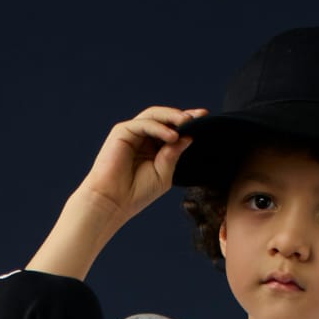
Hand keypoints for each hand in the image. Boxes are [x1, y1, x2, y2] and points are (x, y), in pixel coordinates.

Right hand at [77, 106, 206, 224]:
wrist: (113, 202)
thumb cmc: (136, 193)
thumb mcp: (164, 174)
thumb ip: (174, 154)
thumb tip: (188, 137)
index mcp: (153, 147)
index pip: (172, 129)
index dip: (188, 124)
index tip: (205, 118)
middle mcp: (143, 137)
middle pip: (165, 118)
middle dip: (183, 116)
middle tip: (200, 116)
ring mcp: (132, 132)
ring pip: (155, 115)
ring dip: (172, 117)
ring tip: (188, 123)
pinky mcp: (122, 131)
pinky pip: (145, 124)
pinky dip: (159, 128)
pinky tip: (172, 136)